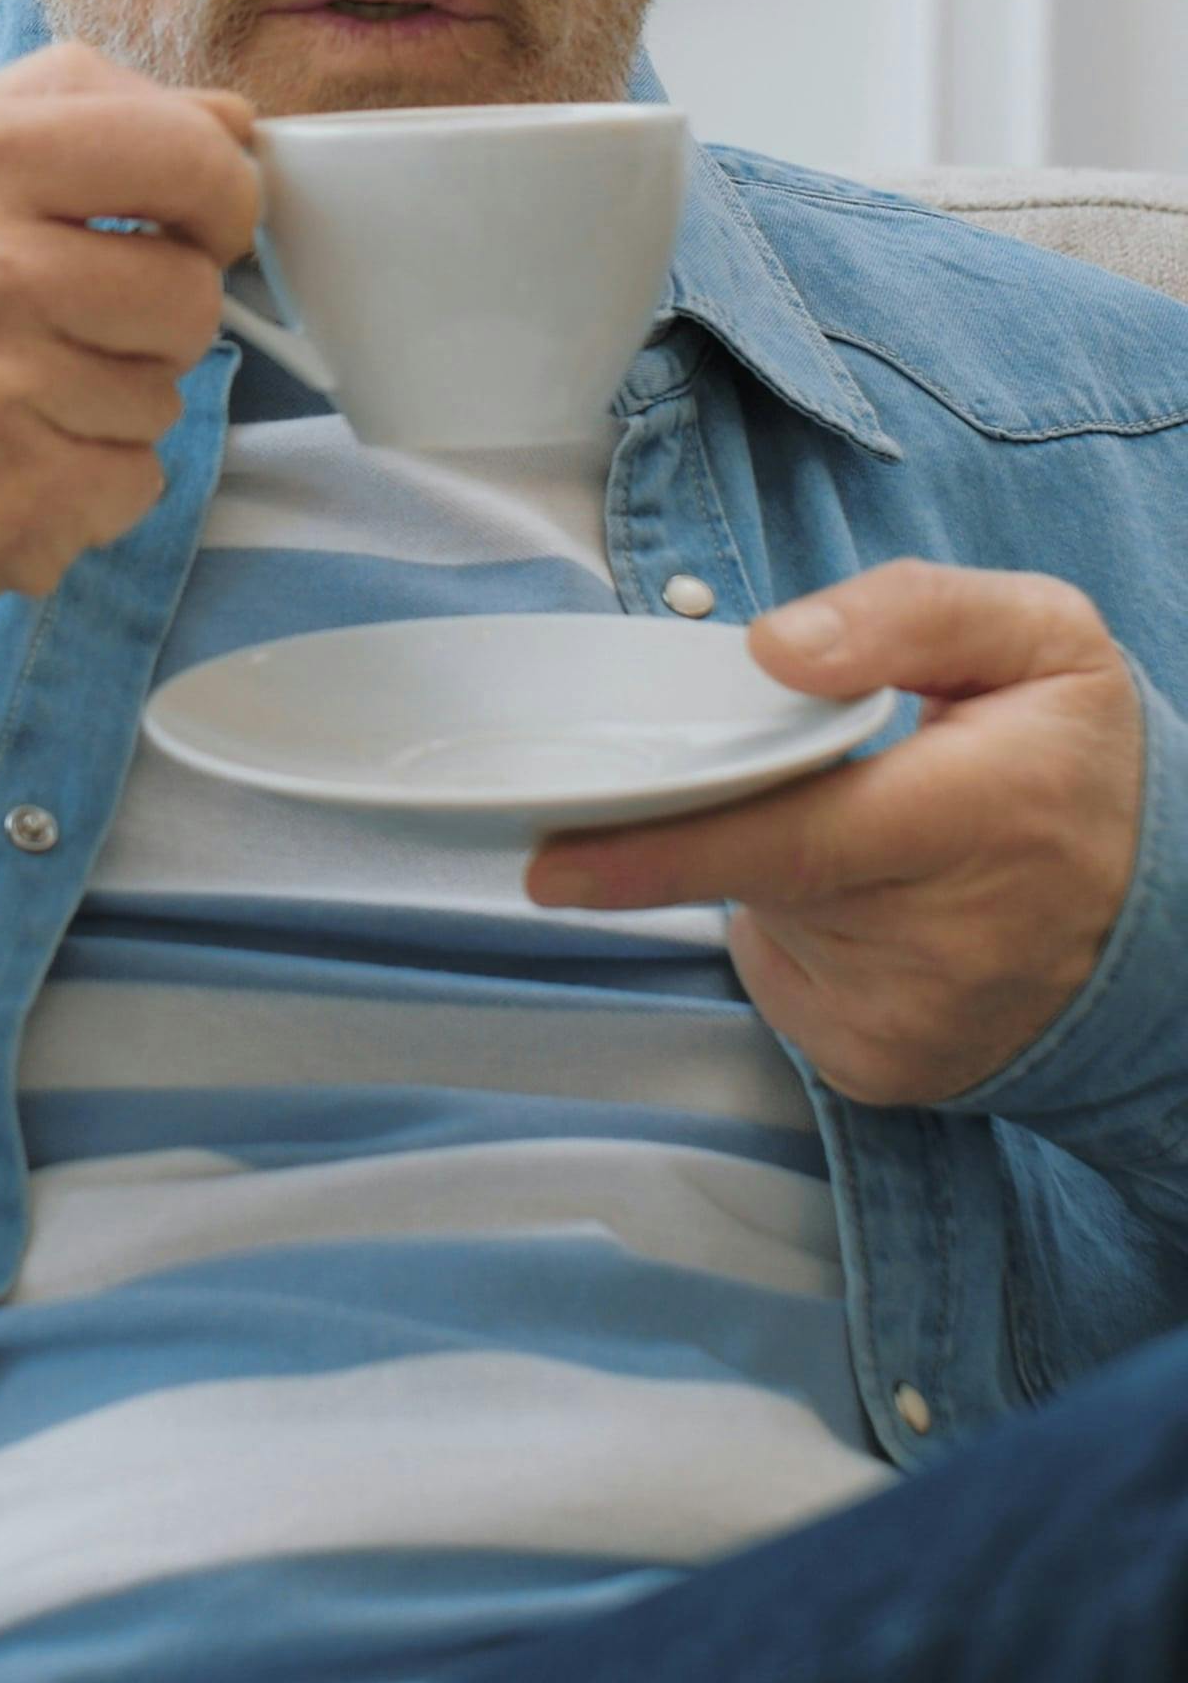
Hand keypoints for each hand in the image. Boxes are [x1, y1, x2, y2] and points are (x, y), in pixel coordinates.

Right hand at [0, 43, 258, 741]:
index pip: (180, 147)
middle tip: (70, 327)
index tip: (197, 219)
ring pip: (167, 392)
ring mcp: (5, 393)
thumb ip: (56, 120)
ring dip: (106, 403)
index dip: (217, 190)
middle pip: (190, 287)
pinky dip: (84, 483)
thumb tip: (225, 122)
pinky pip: (136, 479)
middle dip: (153, 314)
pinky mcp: (25, 503)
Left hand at [524, 562, 1144, 1104]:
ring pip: (761, 923)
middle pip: (757, 874)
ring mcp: (909, 1020)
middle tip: (742, 774)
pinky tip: (875, 908)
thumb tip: (773, 649)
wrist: (1167, 923)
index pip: (796, 837)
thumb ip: (905, 613)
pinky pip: (782, 982)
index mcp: (984, 813)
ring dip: (775, 874)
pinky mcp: (879, 1069)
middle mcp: (948, 941)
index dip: (666, 849)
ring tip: (872, 841)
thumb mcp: (1036, 637)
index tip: (555, 864)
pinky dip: (799, 934)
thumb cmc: (1076, 760)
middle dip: (721, 819)